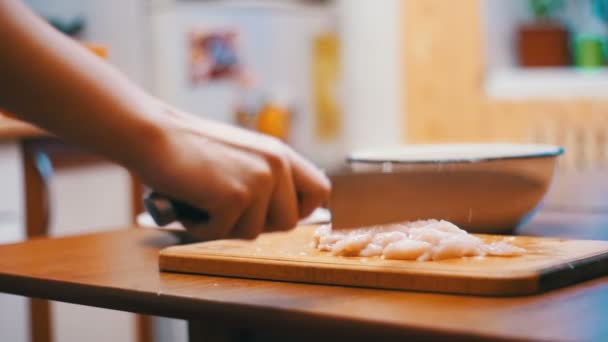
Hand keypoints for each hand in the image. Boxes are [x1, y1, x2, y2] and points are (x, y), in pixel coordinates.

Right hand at [133, 106, 330, 240]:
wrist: (153, 136)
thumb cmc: (190, 150)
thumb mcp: (243, 155)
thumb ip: (266, 177)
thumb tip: (286, 214)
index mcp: (280, 154)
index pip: (320, 191)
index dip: (301, 210)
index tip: (273, 213)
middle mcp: (276, 165)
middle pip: (288, 222)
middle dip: (256, 224)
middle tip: (225, 207)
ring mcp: (259, 180)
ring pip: (254, 233)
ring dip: (224, 226)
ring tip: (203, 198)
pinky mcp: (236, 196)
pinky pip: (223, 233)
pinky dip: (202, 227)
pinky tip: (190, 201)